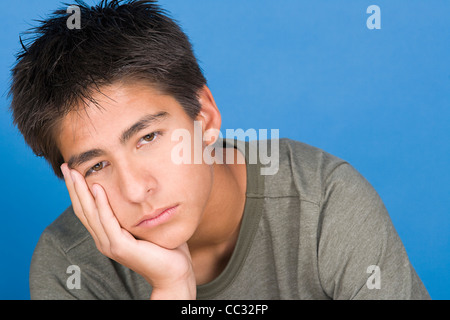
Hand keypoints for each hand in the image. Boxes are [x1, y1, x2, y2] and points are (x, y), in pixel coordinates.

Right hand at [60, 163, 195, 298]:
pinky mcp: (120, 247)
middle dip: (74, 187)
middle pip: (83, 209)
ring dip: (81, 191)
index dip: (78, 190)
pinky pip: (107, 221)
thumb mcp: (144, 224)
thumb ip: (135, 210)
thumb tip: (137, 189)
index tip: (72, 170)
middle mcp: (104, 240)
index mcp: (107, 235)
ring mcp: (110, 244)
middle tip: (66, 166)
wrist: (174, 270)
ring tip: (76, 173)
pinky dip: (101, 204)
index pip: (87, 209)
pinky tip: (97, 188)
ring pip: (90, 213)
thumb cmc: (163, 247)